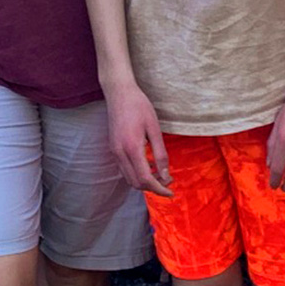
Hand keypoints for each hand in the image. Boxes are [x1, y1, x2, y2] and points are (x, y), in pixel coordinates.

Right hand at [105, 79, 170, 197]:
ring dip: (145, 182)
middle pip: (135, 182)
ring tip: (160, 174)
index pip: (145, 178)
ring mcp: (114, 150)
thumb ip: (160, 154)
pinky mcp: (113, 148)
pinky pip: (124, 169)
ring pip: (129, 178)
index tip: (171, 192)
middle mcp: (119, 152)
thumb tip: (166, 175)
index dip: (159, 189)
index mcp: (131, 147)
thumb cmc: (139, 106)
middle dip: (153, 187)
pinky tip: (149, 166)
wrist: (118, 92)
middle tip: (168, 181)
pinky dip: (137, 173)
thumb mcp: (155, 129)